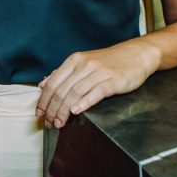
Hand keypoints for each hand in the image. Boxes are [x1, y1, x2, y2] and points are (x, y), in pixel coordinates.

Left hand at [36, 43, 160, 128]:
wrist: (136, 54)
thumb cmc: (109, 62)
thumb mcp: (83, 63)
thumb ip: (63, 74)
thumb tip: (42, 84)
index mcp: (74, 61)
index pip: (53, 83)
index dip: (44, 100)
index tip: (40, 113)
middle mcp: (84, 65)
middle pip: (62, 90)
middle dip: (52, 109)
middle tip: (49, 122)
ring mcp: (99, 72)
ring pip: (75, 92)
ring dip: (64, 110)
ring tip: (59, 122)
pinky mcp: (114, 80)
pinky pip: (96, 92)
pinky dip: (84, 102)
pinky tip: (76, 111)